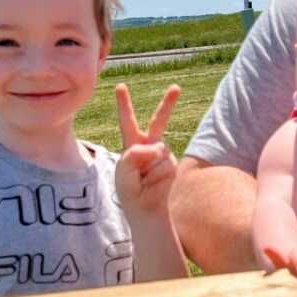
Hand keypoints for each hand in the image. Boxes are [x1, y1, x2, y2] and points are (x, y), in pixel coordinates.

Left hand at [114, 83, 180, 217]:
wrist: (146, 210)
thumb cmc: (130, 191)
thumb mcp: (123, 172)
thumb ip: (134, 155)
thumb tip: (156, 147)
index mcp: (131, 145)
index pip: (127, 121)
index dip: (124, 104)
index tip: (120, 86)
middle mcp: (149, 146)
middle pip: (159, 121)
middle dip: (168, 103)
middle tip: (176, 87)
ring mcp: (163, 154)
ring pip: (156, 151)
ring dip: (147, 169)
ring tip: (143, 181)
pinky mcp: (172, 164)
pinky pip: (163, 164)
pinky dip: (155, 176)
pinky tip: (152, 184)